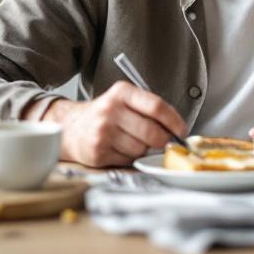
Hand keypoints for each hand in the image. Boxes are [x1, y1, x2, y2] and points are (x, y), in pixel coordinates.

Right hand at [32, 82, 187, 167]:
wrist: (72, 128)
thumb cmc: (106, 115)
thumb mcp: (124, 101)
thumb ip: (149, 110)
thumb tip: (177, 130)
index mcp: (121, 92)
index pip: (156, 107)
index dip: (174, 121)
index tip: (182, 130)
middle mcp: (110, 110)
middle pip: (152, 132)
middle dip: (163, 141)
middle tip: (164, 141)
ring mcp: (102, 132)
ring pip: (141, 149)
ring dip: (144, 149)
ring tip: (132, 141)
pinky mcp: (98, 152)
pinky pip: (128, 160)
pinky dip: (130, 158)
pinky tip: (120, 149)